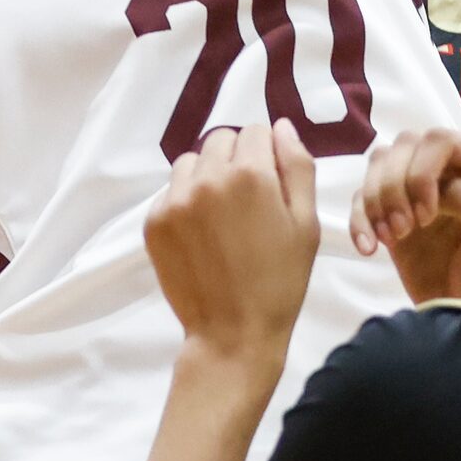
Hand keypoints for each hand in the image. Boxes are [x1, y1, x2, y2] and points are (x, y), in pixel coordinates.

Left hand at [146, 124, 321, 369]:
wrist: (233, 333)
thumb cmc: (281, 280)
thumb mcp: (306, 223)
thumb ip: (297, 166)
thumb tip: (281, 126)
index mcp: (251, 174)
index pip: (256, 131)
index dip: (268, 153)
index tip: (271, 184)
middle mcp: (208, 178)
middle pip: (221, 140)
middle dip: (237, 159)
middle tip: (248, 201)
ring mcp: (175, 200)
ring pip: (191, 161)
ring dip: (207, 175)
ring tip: (222, 215)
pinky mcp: (154, 221)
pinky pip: (170, 191)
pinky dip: (186, 201)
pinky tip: (202, 233)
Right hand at [348, 130, 460, 303]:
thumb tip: (433, 187)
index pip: (441, 140)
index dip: (424, 170)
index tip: (426, 216)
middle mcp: (449, 165)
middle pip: (405, 144)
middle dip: (396, 185)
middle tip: (405, 229)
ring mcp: (417, 186)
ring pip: (379, 162)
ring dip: (376, 198)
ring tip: (390, 238)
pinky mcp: (391, 211)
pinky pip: (361, 198)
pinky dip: (359, 220)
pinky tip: (368, 248)